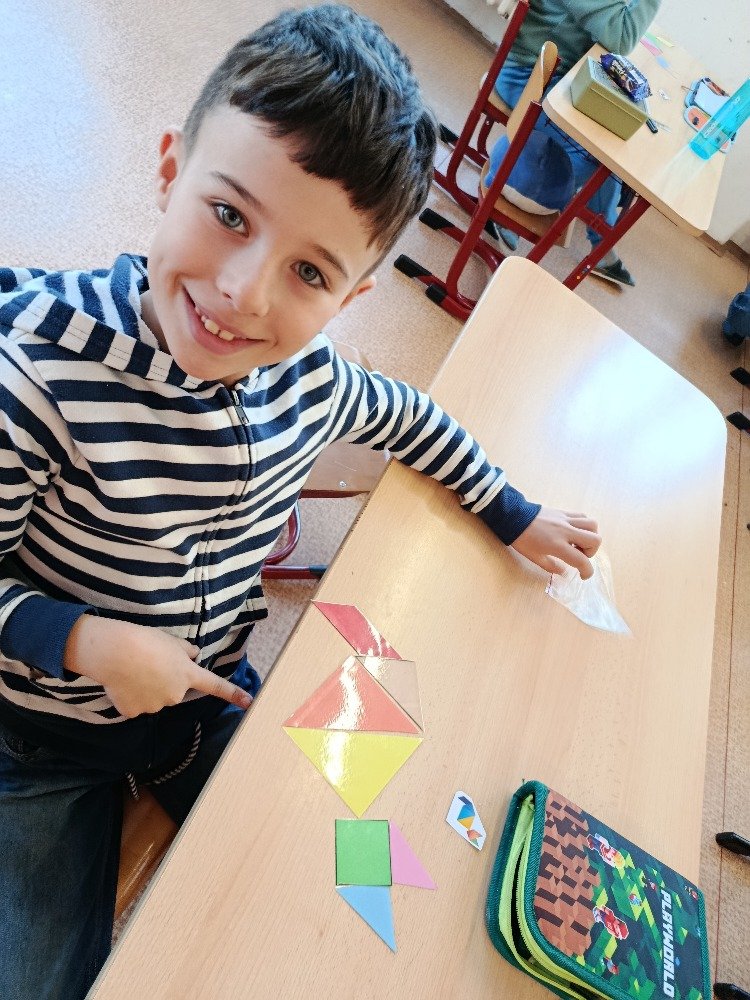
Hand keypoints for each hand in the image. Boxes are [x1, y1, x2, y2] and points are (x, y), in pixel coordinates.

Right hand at [63, 616, 253, 717]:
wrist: (115, 652)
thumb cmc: (146, 640)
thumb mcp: (172, 641)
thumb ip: (185, 652)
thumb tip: (192, 656)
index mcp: (188, 674)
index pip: (215, 685)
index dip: (233, 694)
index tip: (250, 702)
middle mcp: (176, 694)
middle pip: (173, 691)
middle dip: (164, 681)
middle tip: (148, 664)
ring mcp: (156, 705)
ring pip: (152, 699)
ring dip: (145, 689)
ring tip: (132, 670)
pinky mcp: (134, 712)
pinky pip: (134, 705)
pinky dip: (128, 696)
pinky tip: (121, 682)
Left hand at [511, 508, 600, 579]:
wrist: (512, 517)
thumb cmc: (521, 539)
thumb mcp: (534, 557)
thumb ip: (551, 566)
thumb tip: (564, 572)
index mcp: (558, 545)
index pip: (582, 561)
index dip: (587, 572)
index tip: (583, 575)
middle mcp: (566, 531)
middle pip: (595, 540)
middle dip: (591, 552)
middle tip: (579, 555)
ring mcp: (566, 519)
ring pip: (593, 525)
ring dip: (590, 536)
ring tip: (578, 542)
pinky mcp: (563, 511)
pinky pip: (582, 516)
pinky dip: (584, 525)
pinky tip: (573, 531)